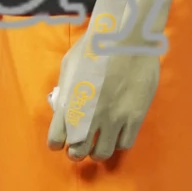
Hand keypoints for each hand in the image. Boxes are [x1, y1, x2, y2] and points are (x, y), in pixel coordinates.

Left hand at [46, 30, 160, 159]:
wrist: (127, 37)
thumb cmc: (95, 46)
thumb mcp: (69, 66)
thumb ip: (65, 90)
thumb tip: (64, 106)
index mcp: (70, 103)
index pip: (56, 139)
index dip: (57, 142)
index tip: (61, 140)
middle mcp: (89, 116)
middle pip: (78, 151)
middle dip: (76, 152)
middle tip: (79, 147)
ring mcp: (114, 119)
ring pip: (102, 152)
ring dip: (98, 151)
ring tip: (99, 143)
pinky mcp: (135, 117)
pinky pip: (125, 143)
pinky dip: (119, 141)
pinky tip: (118, 132)